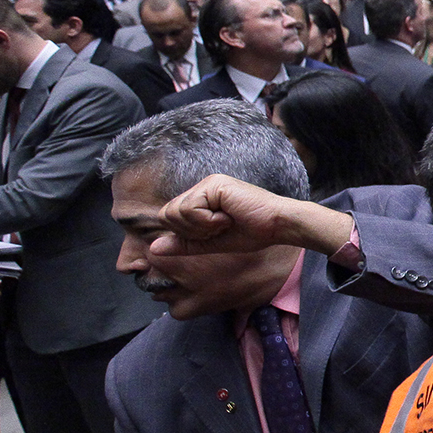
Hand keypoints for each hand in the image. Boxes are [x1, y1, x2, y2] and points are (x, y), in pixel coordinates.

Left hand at [153, 175, 354, 258]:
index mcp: (200, 199)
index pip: (170, 218)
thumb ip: (184, 245)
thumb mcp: (212, 243)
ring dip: (200, 226)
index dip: (186, 233)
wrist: (278, 226)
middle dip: (190, 231)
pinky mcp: (214, 184)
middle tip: (219, 228)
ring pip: (176, 212)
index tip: (215, 233)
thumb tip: (154, 248)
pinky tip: (228, 217)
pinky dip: (207, 221)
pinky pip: (190, 209)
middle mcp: (201, 188)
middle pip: (167, 214)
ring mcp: (207, 184)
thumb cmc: (253, 233)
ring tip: (225, 221)